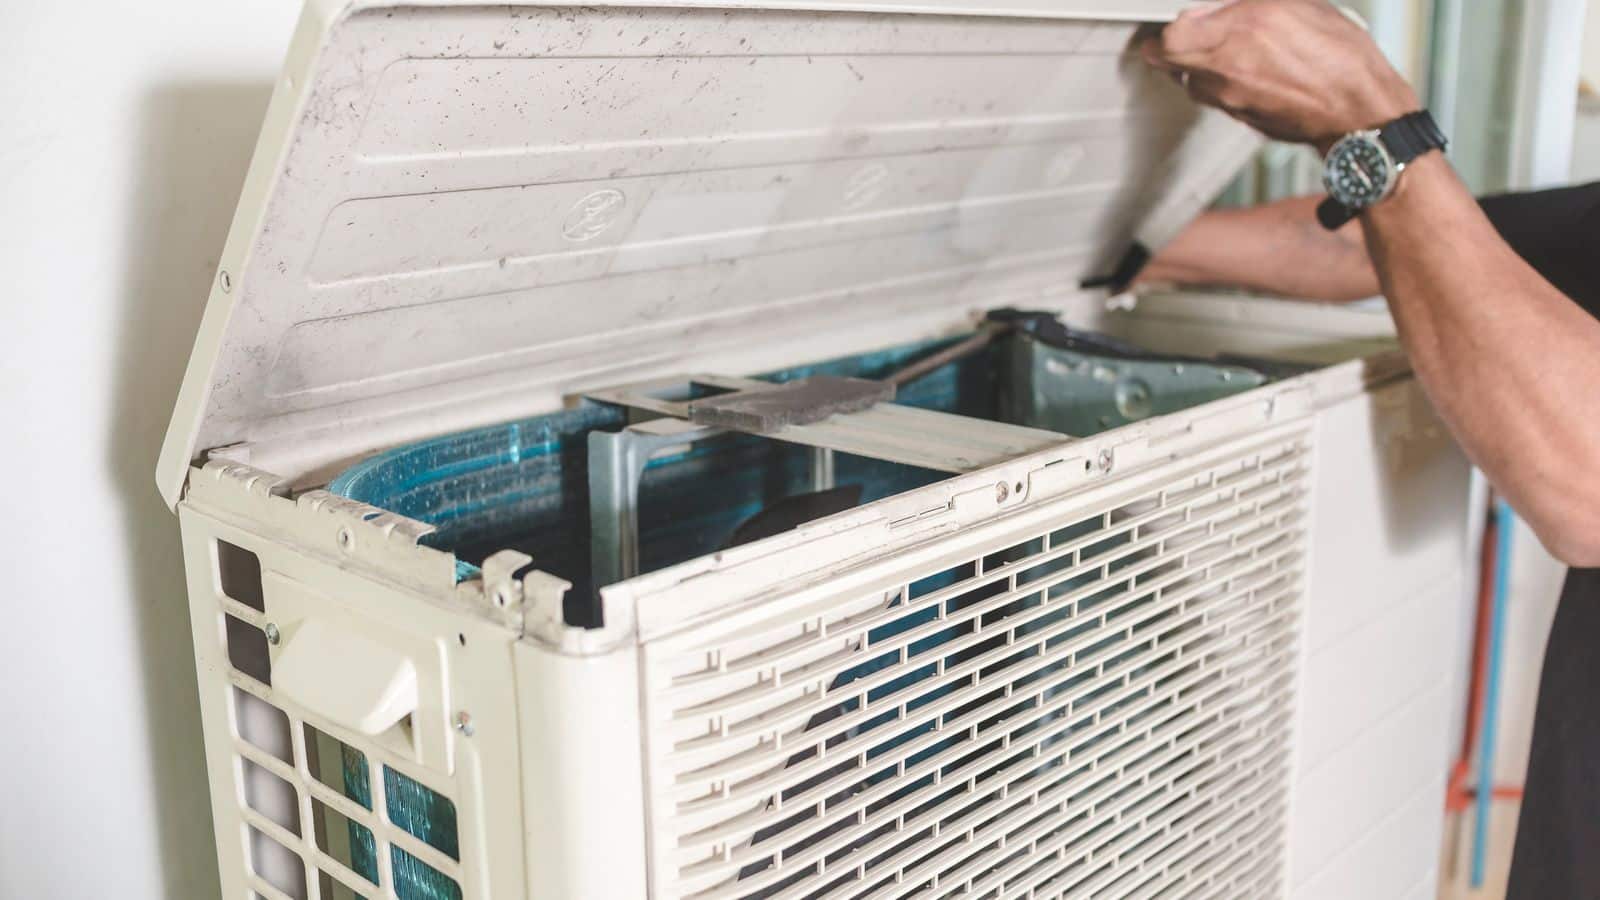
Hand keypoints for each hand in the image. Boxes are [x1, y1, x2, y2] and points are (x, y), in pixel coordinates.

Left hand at [1140, 0, 1418, 150]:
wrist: (1358, 113)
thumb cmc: (1341, 59)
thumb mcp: (1302, 6)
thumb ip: (1251, 5)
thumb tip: (1218, 5)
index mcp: (1242, 30)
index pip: (1172, 32)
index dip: (1171, 24)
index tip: (1185, 17)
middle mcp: (1227, 67)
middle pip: (1163, 58)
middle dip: (1167, 45)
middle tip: (1183, 34)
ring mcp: (1228, 96)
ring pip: (1187, 79)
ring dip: (1193, 65)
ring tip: (1218, 52)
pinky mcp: (1237, 116)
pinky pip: (1212, 97)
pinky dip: (1217, 84)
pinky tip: (1242, 72)